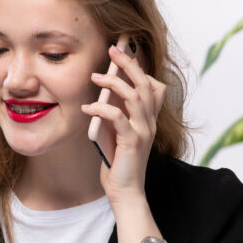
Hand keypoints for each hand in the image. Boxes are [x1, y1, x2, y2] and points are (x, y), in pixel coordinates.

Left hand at [82, 44, 166, 206]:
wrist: (125, 192)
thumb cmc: (119, 164)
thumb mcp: (117, 134)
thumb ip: (116, 115)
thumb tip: (102, 93)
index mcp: (149, 120)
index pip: (155, 87)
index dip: (141, 69)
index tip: (123, 56)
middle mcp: (150, 123)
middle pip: (145, 83)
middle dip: (129, 63)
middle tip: (113, 49)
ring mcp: (143, 132)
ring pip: (135, 96)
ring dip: (114, 83)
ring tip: (95, 76)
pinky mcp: (131, 142)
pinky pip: (118, 118)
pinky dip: (101, 109)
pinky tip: (87, 107)